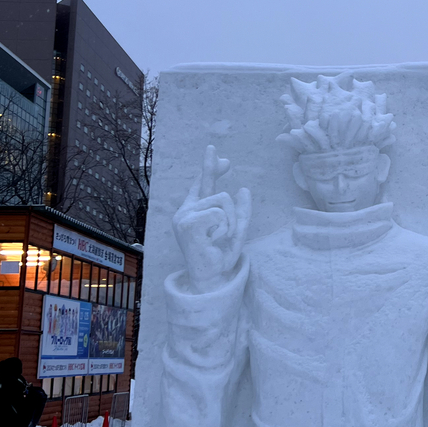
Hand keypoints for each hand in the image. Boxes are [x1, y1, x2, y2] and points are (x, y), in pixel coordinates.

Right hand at [172, 145, 251, 293]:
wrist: (212, 277)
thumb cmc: (221, 256)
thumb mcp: (237, 230)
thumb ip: (241, 210)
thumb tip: (243, 189)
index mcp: (196, 210)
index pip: (204, 182)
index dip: (210, 167)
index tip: (213, 149)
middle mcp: (186, 210)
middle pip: (222, 195)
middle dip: (233, 216)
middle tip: (223, 237)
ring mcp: (184, 216)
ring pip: (222, 202)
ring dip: (229, 223)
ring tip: (217, 239)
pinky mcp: (187, 223)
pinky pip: (219, 213)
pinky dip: (223, 228)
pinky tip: (212, 241)